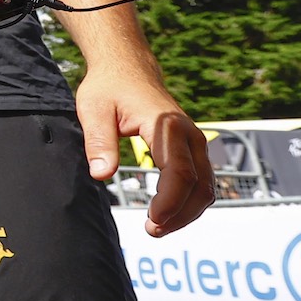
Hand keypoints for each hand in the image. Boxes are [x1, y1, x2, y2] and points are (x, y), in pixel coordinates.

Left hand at [74, 66, 213, 236]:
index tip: (151, 221)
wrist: (128, 68)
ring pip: (206, 187)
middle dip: (180, 215)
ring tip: (157, 227)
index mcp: (166, 126)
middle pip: (200, 185)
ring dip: (187, 213)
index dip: (170, 203)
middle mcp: (189, 134)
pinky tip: (167, 214)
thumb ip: (98, 142)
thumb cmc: (109, 88)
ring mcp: (195, 141)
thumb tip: (101, 174)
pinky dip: (190, 202)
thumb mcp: (93, 110)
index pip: (180, 173)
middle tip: (151, 231)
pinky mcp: (193, 148)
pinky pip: (202, 181)